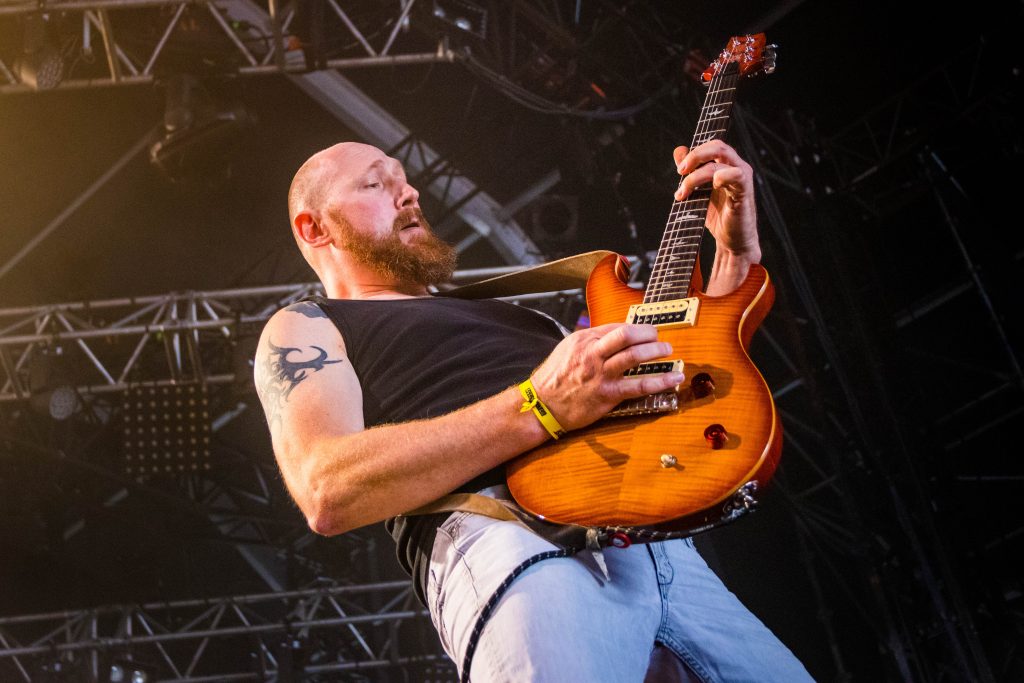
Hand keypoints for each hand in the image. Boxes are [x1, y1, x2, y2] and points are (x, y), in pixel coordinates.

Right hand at [529, 323, 682, 430]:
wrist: (541, 405)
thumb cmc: (555, 378)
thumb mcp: (568, 349)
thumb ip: (591, 341)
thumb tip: (616, 336)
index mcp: (584, 339)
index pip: (617, 327)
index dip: (637, 329)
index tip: (648, 333)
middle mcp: (593, 353)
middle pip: (627, 335)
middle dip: (649, 334)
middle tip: (659, 339)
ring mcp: (600, 374)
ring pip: (635, 356)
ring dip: (656, 351)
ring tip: (668, 351)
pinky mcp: (607, 394)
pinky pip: (638, 386)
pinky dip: (659, 381)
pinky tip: (673, 378)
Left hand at [673, 141, 759, 258]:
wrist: (732, 241)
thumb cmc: (718, 216)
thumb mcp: (698, 191)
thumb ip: (690, 171)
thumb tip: (679, 149)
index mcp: (726, 164)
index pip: (711, 146)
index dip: (693, 152)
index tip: (679, 170)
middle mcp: (737, 166)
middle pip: (718, 146)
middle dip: (694, 156)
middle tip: (680, 172)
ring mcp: (742, 178)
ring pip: (720, 161)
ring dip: (696, 176)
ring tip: (683, 193)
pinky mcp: (744, 192)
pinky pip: (736, 175)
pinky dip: (722, 176)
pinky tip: (713, 185)